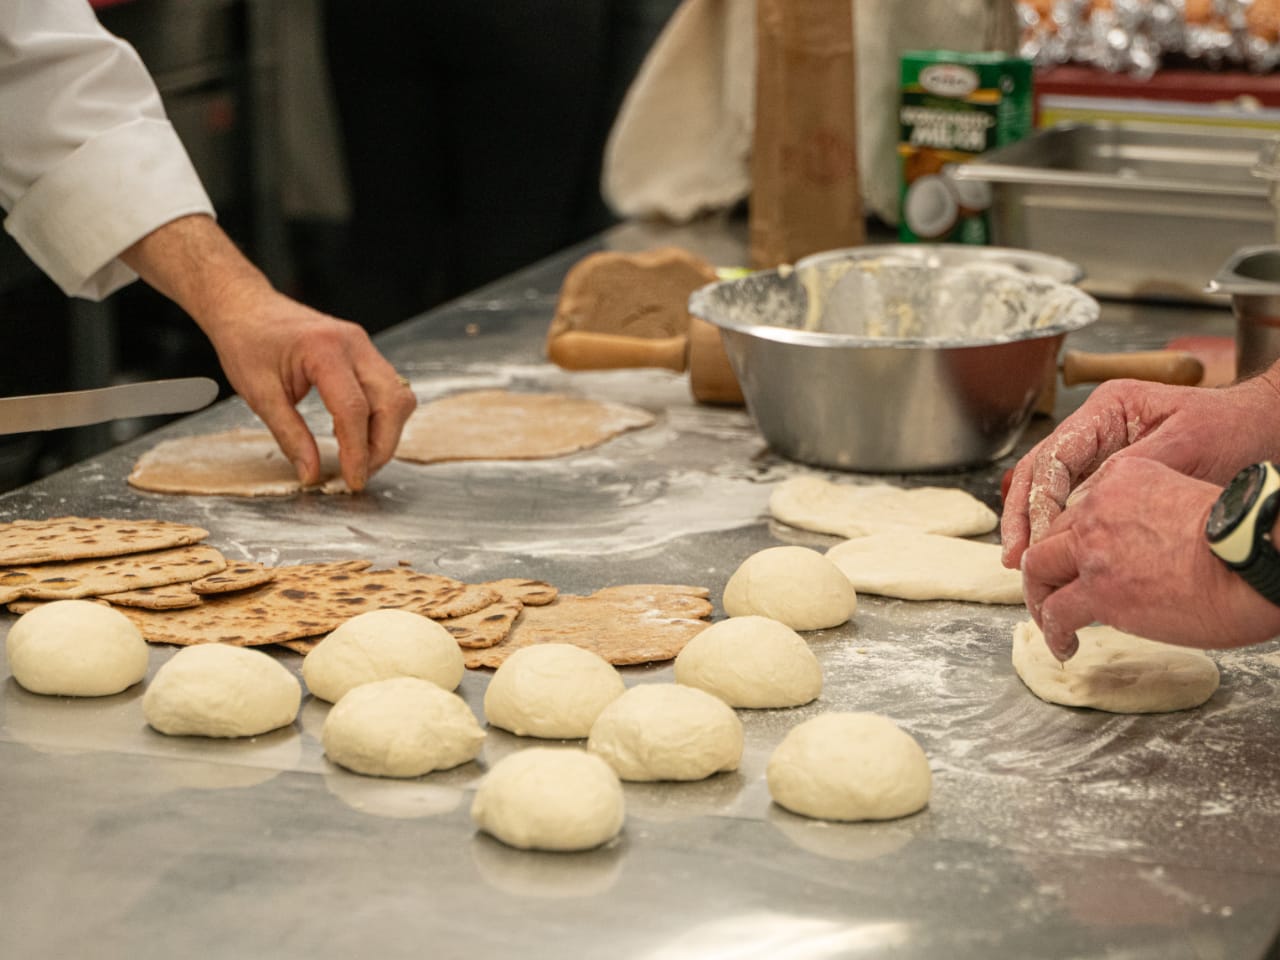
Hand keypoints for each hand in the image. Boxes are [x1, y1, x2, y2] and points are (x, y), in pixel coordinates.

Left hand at [198, 287, 415, 490]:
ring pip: (398, 397)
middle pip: (392, 402)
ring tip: (358, 456)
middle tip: (359, 475)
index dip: (357, 451)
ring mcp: (364, 346)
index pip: (354, 408)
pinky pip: (389, 389)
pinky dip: (379, 417)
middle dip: (382, 446)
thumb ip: (289, 435)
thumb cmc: (247, 342)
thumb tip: (311, 473)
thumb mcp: (259, 394)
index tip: (352, 480)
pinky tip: (352, 433)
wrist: (246, 306)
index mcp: (324, 349)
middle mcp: (354, 344)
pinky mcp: (365, 353)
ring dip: (386, 432)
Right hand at [1002, 373, 1279, 568]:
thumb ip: (1130, 471)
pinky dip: (1059, 528)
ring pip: (1048, 488)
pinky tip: (1054, 555)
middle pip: (1038, 471)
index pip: (1054, 456)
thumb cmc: (1236, 430)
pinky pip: (1072, 501)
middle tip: (1015, 558)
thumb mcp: (1186, 446)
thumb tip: (1082, 506)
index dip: (1038, 501)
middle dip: (1022, 516)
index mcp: (1107, 409)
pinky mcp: (1111, 473)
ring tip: (1023, 563)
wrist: (1267, 429)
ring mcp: (1100, 449)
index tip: (1035, 541)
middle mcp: (1095, 427)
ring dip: (1034, 525)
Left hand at [1021, 457, 1279, 659]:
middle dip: (1049, 565)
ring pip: (1039, 570)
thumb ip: (1152, 515)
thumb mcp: (1188, 497)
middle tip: (1054, 588)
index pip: (1080, 508)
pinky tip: (1065, 645)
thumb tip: (1150, 548)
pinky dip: (1054, 632)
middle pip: (1052, 537)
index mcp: (1123, 477)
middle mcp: (1098, 508)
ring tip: (1051, 620)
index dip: (1076, 537)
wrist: (1253, 559)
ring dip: (1040, 596)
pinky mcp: (1098, 591)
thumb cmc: (1240, 536)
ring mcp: (1093, 549)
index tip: (1079, 557)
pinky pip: (1057, 613)